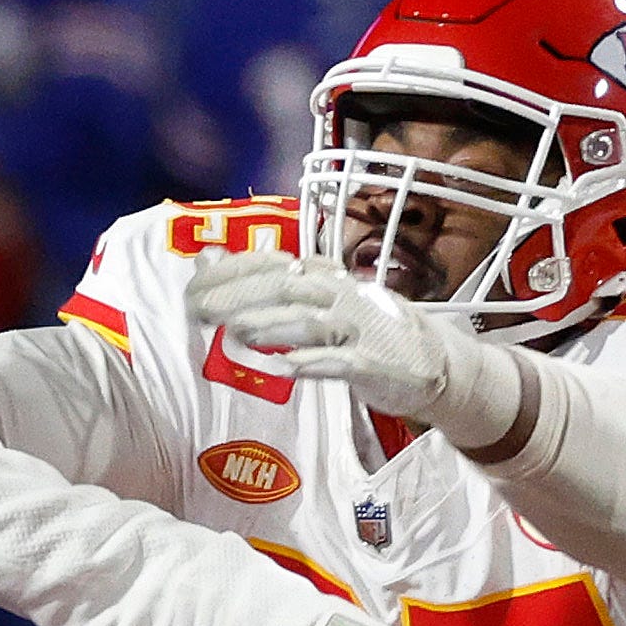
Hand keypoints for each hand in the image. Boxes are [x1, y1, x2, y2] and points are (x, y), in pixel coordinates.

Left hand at [187, 252, 515, 437]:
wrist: (430, 363)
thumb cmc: (362, 332)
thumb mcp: (316, 301)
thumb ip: (261, 281)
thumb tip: (208, 258)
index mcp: (325, 275)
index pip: (273, 264)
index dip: (233, 273)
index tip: (195, 286)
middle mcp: (341, 295)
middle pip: (288, 287)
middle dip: (242, 297)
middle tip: (204, 311)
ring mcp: (359, 329)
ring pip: (313, 322)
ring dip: (274, 326)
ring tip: (238, 333)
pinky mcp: (373, 364)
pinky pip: (342, 362)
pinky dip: (314, 363)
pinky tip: (286, 368)